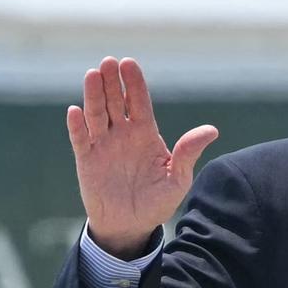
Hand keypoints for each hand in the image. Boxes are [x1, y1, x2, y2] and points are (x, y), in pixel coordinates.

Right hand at [66, 56, 218, 258]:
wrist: (131, 226)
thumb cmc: (158, 202)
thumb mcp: (178, 178)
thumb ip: (188, 153)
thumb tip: (211, 130)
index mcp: (146, 134)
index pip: (139, 102)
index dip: (134, 83)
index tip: (129, 63)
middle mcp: (123, 134)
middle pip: (116, 102)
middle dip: (112, 82)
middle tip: (109, 61)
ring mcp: (103, 145)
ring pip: (97, 115)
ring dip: (93, 95)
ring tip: (93, 74)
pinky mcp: (86, 160)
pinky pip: (80, 139)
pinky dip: (77, 126)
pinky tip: (75, 111)